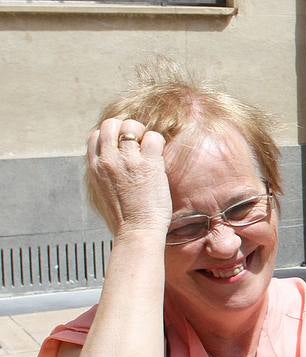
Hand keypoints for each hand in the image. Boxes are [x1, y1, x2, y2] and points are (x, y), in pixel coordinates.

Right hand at [86, 118, 170, 236]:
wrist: (136, 232)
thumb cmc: (124, 219)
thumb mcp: (103, 193)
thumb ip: (104, 175)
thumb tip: (112, 168)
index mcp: (94, 167)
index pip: (96, 135)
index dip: (111, 135)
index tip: (123, 146)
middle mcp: (107, 160)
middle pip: (111, 124)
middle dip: (126, 128)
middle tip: (139, 144)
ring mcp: (127, 160)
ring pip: (132, 126)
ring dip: (144, 133)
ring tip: (151, 151)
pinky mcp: (148, 163)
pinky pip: (154, 137)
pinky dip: (159, 142)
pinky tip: (160, 157)